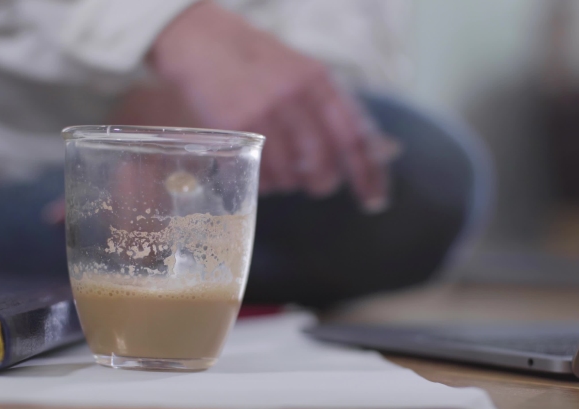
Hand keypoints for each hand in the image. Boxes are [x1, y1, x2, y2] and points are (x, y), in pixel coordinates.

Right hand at [147, 1, 397, 210]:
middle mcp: (294, 95)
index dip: (368, 173)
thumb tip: (376, 150)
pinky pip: (260, 174)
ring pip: (290, 173)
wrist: (201, 40)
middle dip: (324, 181)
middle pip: (323, 161)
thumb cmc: (256, 62)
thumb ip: (332, 108)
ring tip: (282, 169)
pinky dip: (266, 182)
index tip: (374, 199)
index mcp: (318, 80)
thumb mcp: (301, 72)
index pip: (355, 135)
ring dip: (291, 182)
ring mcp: (263, 112)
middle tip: (319, 184)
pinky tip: (261, 170)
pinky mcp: (234, 127)